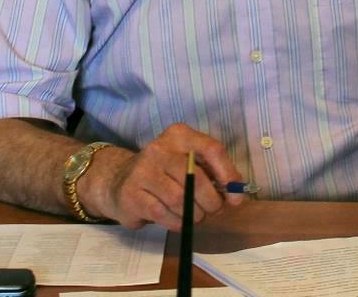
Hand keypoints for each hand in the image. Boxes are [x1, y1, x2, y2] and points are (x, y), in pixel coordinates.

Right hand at [80, 123, 244, 230]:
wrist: (120, 180)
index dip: (227, 174)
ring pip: (181, 200)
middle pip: (196, 179)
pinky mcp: (132, 194)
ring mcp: (143, 170)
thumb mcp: (188, 163)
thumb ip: (213, 174)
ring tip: (194, 215)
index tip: (235, 197)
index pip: (211, 149)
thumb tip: (236, 195)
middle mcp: (160, 148)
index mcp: (179, 135)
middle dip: (211, 202)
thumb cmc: (164, 173)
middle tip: (213, 210)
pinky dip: (178, 223)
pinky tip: (177, 220)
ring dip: (194, 214)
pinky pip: (164, 214)